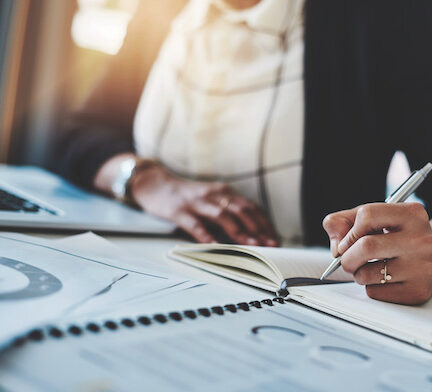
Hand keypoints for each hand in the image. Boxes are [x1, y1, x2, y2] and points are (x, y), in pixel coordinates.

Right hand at [131, 164, 278, 245]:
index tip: (276, 238)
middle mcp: (214, 194)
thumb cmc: (187, 198)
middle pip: (242, 210)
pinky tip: (216, 247)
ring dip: (241, 232)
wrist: (155, 184)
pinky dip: (207, 236)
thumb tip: (250, 235)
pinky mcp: (179, 211)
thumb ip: (228, 213)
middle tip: (272, 244)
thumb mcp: (211, 200)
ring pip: (223, 216)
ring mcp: (196, 202)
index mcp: (224, 192)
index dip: (265, 223)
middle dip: (259, 228)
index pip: (251, 207)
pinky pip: (195, 225)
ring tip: (254, 245)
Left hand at [322, 203, 431, 304]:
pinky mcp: (418, 290)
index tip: (347, 241)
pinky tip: (385, 279)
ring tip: (369, 267)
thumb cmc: (396, 236)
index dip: (349, 231)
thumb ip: (344, 222)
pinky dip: (371, 287)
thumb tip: (336, 247)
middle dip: (347, 257)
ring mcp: (422, 267)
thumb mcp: (374, 218)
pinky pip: (375, 293)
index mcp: (412, 214)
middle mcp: (421, 239)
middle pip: (366, 246)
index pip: (367, 215)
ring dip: (358, 273)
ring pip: (366, 274)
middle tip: (346, 260)